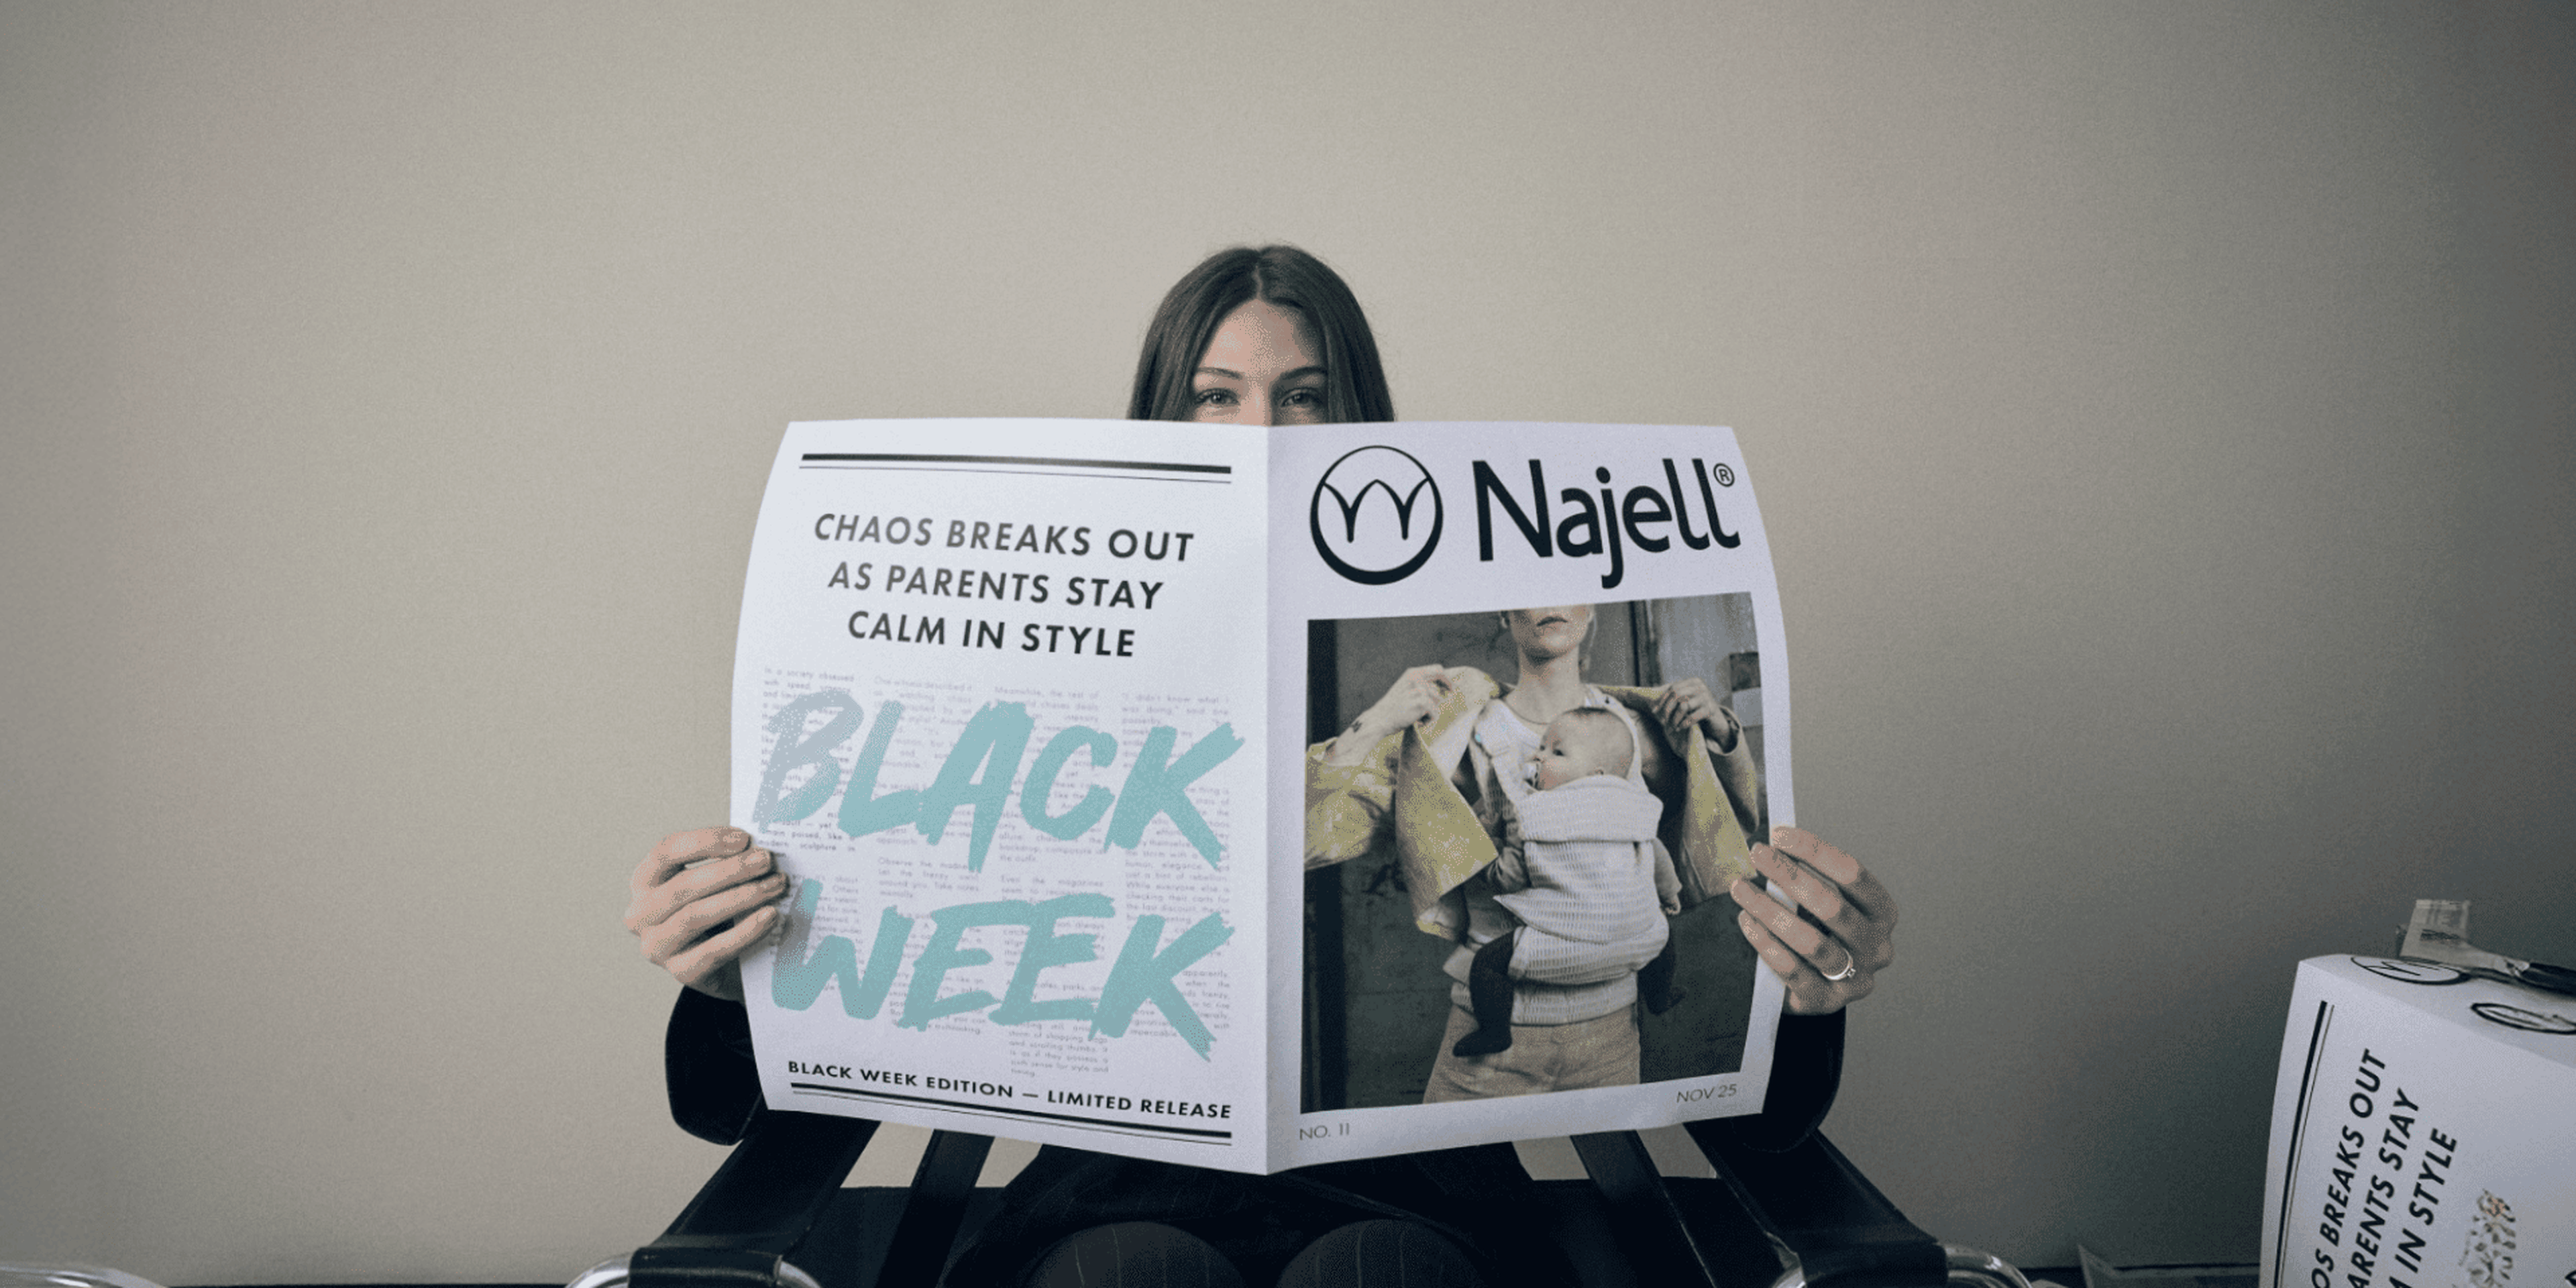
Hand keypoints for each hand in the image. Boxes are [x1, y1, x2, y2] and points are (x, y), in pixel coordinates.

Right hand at [625, 826, 788, 1000]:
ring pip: (695, 916)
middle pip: (683, 886)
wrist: (730, 965)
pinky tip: (770, 916)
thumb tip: (758, 847)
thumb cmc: (719, 914)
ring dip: (740, 897)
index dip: (705, 842)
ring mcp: (658, 946)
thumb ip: (728, 862)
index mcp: (645, 881)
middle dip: (729, 871)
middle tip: (765, 860)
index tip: (743, 838)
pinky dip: (745, 932)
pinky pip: (713, 950)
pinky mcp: (681, 972)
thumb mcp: (715, 883)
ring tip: (774, 885)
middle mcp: (642, 914)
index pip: (666, 852)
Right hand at [1324, 664, 1459, 764]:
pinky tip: (1417, 723)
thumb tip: (1441, 691)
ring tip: (1417, 717)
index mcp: (1412, 673)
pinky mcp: (1422, 702)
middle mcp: (1416, 678)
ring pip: (1437, 701)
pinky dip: (1428, 721)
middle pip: (1441, 679)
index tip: (1449, 687)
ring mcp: (1419, 689)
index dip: (1445, 678)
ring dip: (1430, 711)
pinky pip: (1435, 713)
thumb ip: (1419, 687)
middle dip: (1446, 687)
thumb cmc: (1393, 708)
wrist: (1380, 719)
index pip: (1437, 669)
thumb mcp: (1406, 691)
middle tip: (1450, 693)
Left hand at [1650, 677, 1727, 747]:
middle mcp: (1701, 687)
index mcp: (1693, 682)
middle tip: (1662, 720)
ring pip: (1683, 705)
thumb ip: (1673, 697)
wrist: (1716, 721)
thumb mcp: (1686, 700)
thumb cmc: (1696, 710)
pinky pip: (1693, 716)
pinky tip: (1679, 728)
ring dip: (1675, 718)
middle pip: (1676, 694)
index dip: (1662, 699)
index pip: (1673, 688)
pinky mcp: (1711, 709)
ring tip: (1672, 726)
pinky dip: (1684, 723)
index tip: (1654, 711)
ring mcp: (1707, 697)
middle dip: (1667, 708)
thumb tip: (1651, 698)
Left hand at [1729, 826, 1896, 1014]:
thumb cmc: (1819, 930)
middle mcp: (1876, 948)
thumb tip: (1773, 842)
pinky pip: (1793, 972)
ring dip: (1771, 911)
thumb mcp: (1823, 901)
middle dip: (1790, 876)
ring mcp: (1854, 980)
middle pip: (1833, 906)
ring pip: (1812, 942)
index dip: (1815, 851)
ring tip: (1741, 889)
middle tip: (1757, 855)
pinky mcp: (1825, 1002)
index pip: (1854, 875)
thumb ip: (1808, 876)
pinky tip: (1747, 922)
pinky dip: (1766, 944)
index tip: (1779, 835)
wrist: (1815, 984)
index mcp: (1882, 914)